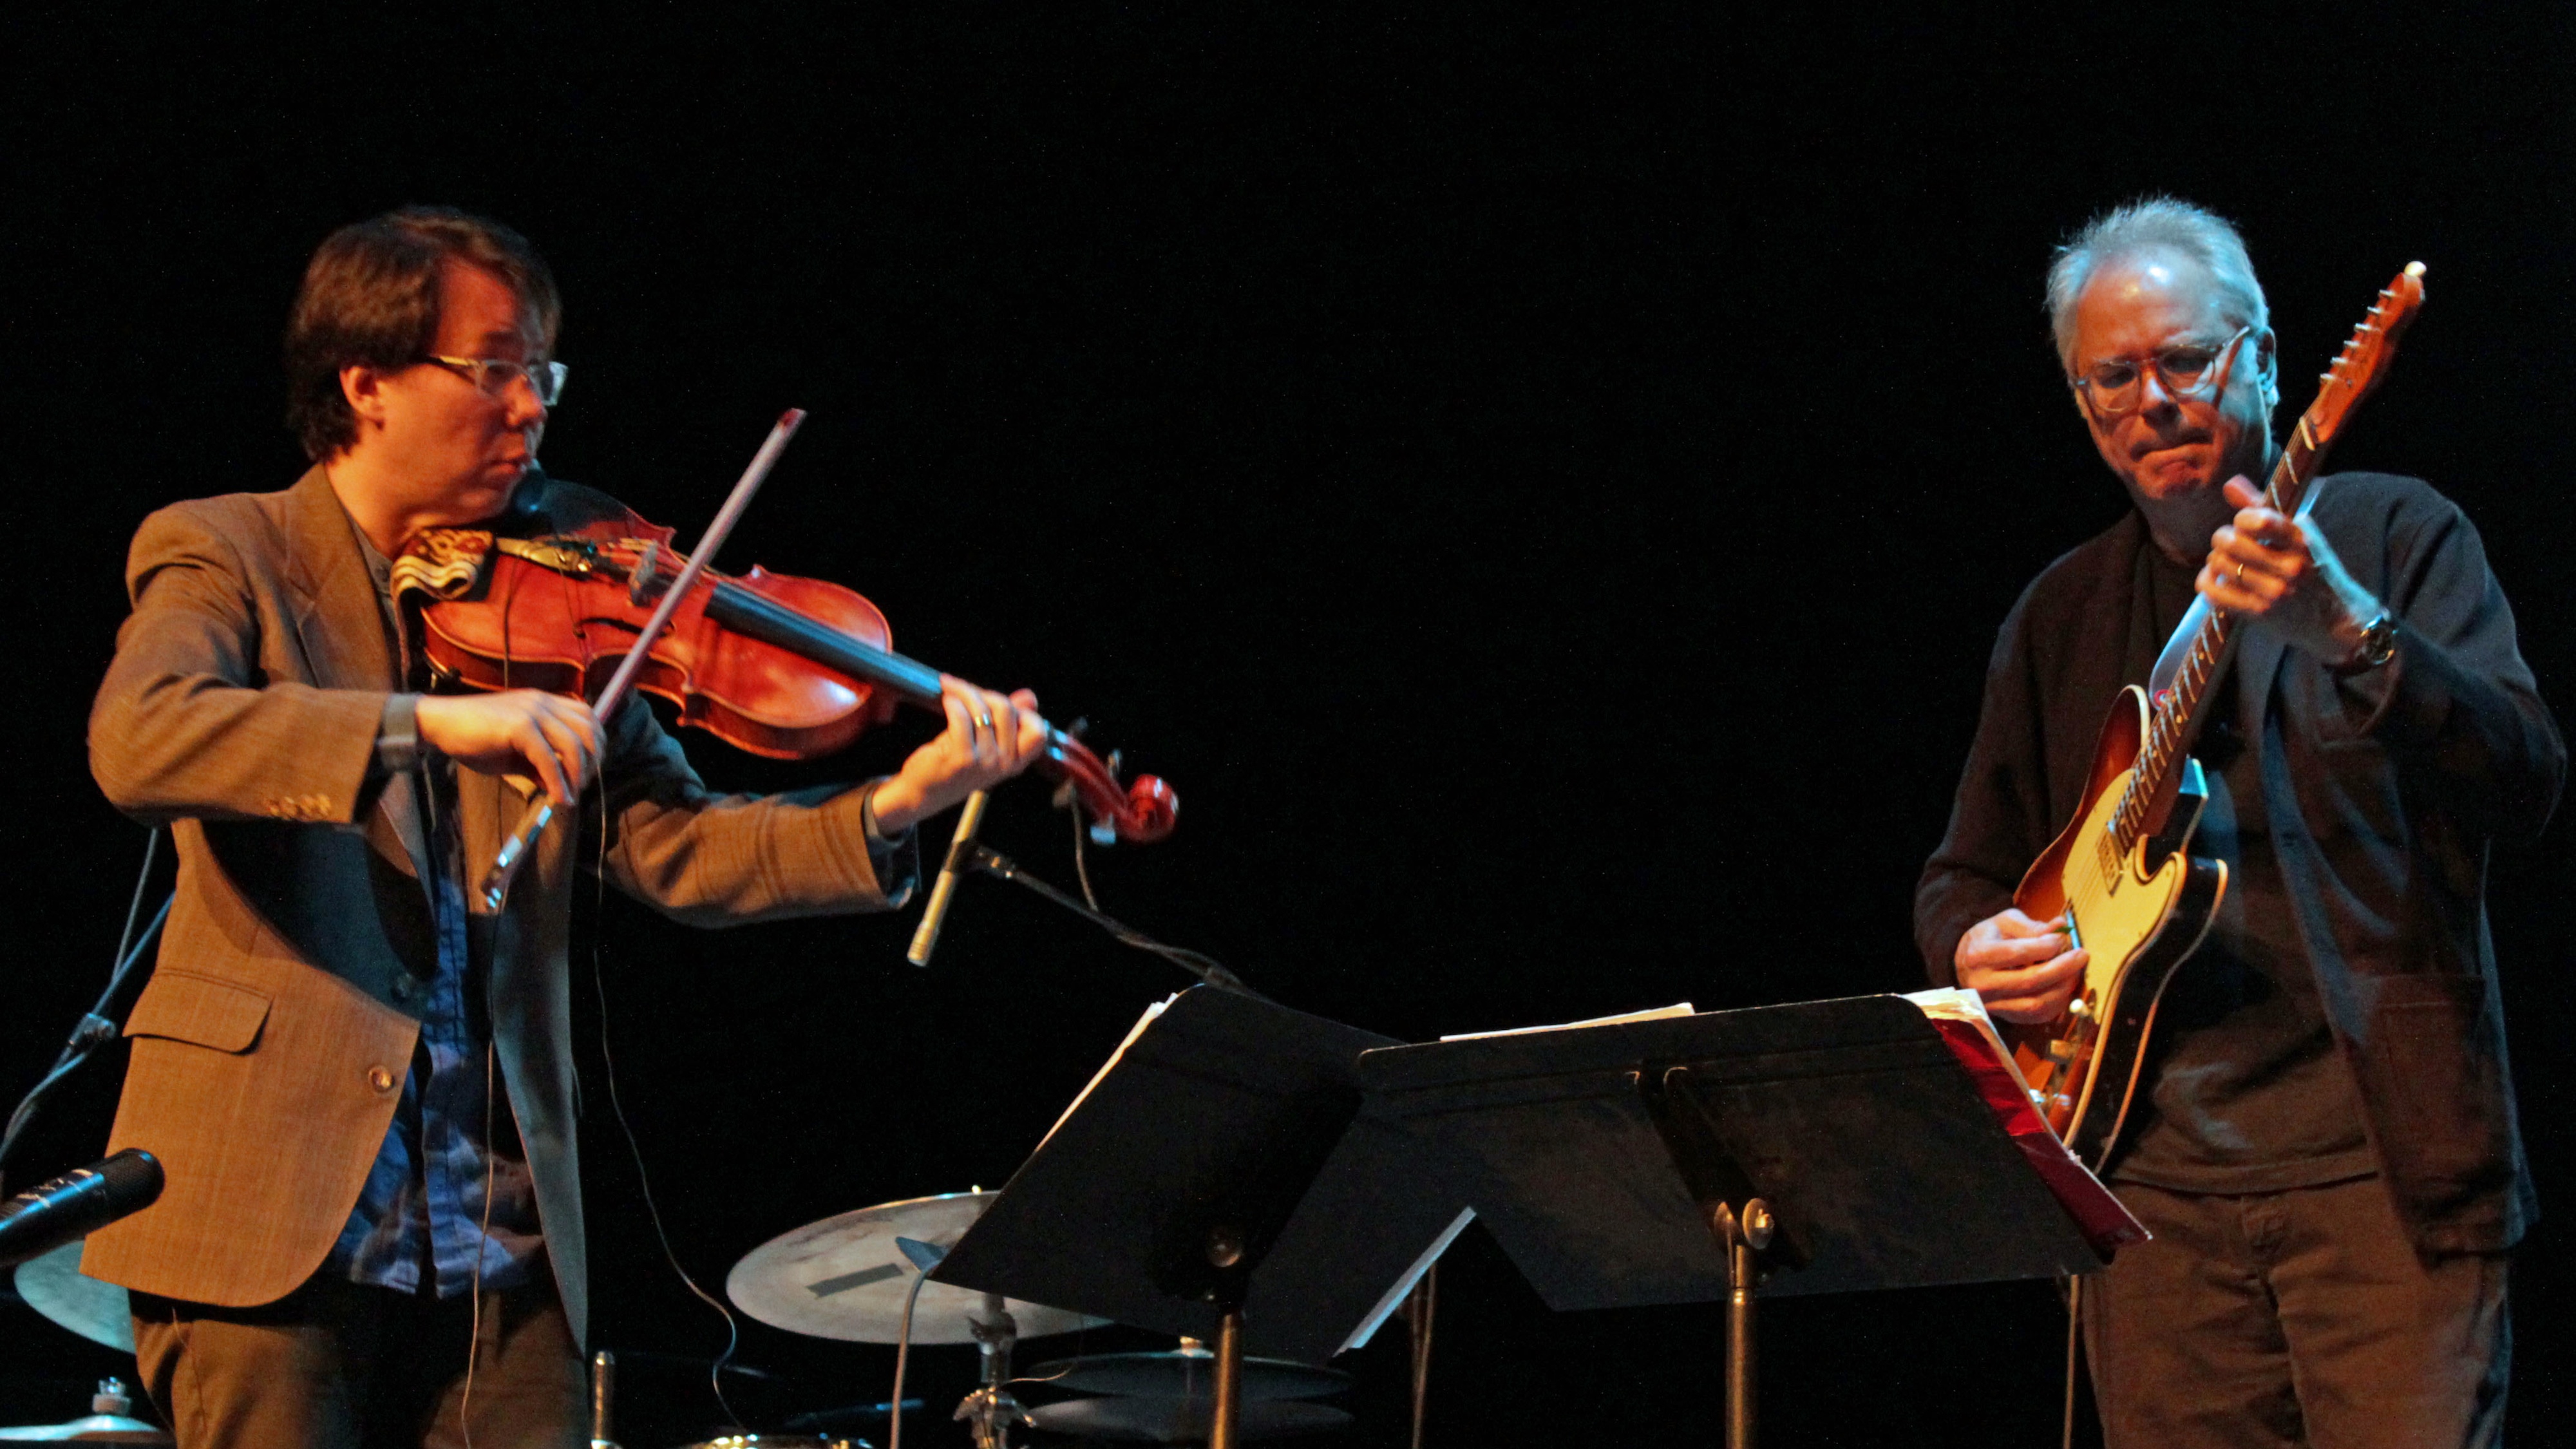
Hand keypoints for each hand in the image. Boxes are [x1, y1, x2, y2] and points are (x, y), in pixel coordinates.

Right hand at [415, 690, 602, 804]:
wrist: (439, 724)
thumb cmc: (474, 737)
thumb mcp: (514, 753)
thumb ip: (539, 764)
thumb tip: (560, 786)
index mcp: (544, 702)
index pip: (588, 716)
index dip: (596, 744)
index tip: (589, 769)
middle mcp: (543, 702)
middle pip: (588, 729)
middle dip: (592, 761)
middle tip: (581, 785)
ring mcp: (532, 711)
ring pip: (573, 744)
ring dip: (578, 774)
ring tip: (570, 794)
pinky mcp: (519, 726)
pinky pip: (549, 758)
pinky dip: (557, 782)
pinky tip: (557, 798)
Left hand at [867, 680, 1048, 833]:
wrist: (925, 791)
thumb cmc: (956, 762)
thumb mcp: (988, 743)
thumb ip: (1010, 721)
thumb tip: (1030, 697)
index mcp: (1016, 762)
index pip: (1037, 732)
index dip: (1023, 712)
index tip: (1000, 702)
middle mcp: (1004, 763)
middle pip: (1007, 711)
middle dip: (985, 693)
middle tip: (967, 690)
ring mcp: (984, 761)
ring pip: (982, 710)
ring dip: (964, 693)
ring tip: (951, 690)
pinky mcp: (961, 757)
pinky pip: (962, 717)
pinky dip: (953, 702)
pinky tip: (946, 700)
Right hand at [1954, 907, 2087, 1023]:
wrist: (1964, 965)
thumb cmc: (1987, 939)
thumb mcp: (2004, 923)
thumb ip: (2032, 926)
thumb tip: (2061, 926)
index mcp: (1979, 955)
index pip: (2018, 953)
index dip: (2046, 946)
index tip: (2061, 938)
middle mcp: (1982, 984)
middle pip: (2030, 980)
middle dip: (2062, 968)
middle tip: (2082, 955)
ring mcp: (1993, 1005)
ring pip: (2037, 1003)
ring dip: (2063, 987)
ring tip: (2075, 971)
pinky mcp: (2005, 1017)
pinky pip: (2038, 1016)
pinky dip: (2057, 1002)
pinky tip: (2064, 986)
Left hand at [2198, 477, 2384, 663]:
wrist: (2335, 621)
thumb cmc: (2315, 572)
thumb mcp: (2299, 537)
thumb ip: (2263, 509)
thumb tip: (2230, 483)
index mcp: (2302, 541)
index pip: (2259, 518)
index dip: (2241, 519)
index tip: (2246, 526)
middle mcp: (2290, 567)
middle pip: (2229, 540)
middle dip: (2223, 539)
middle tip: (2230, 545)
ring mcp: (2273, 592)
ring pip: (2218, 563)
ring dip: (2216, 561)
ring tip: (2227, 564)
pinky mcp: (2257, 614)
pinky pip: (2212, 591)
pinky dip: (2207, 582)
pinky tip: (2218, 580)